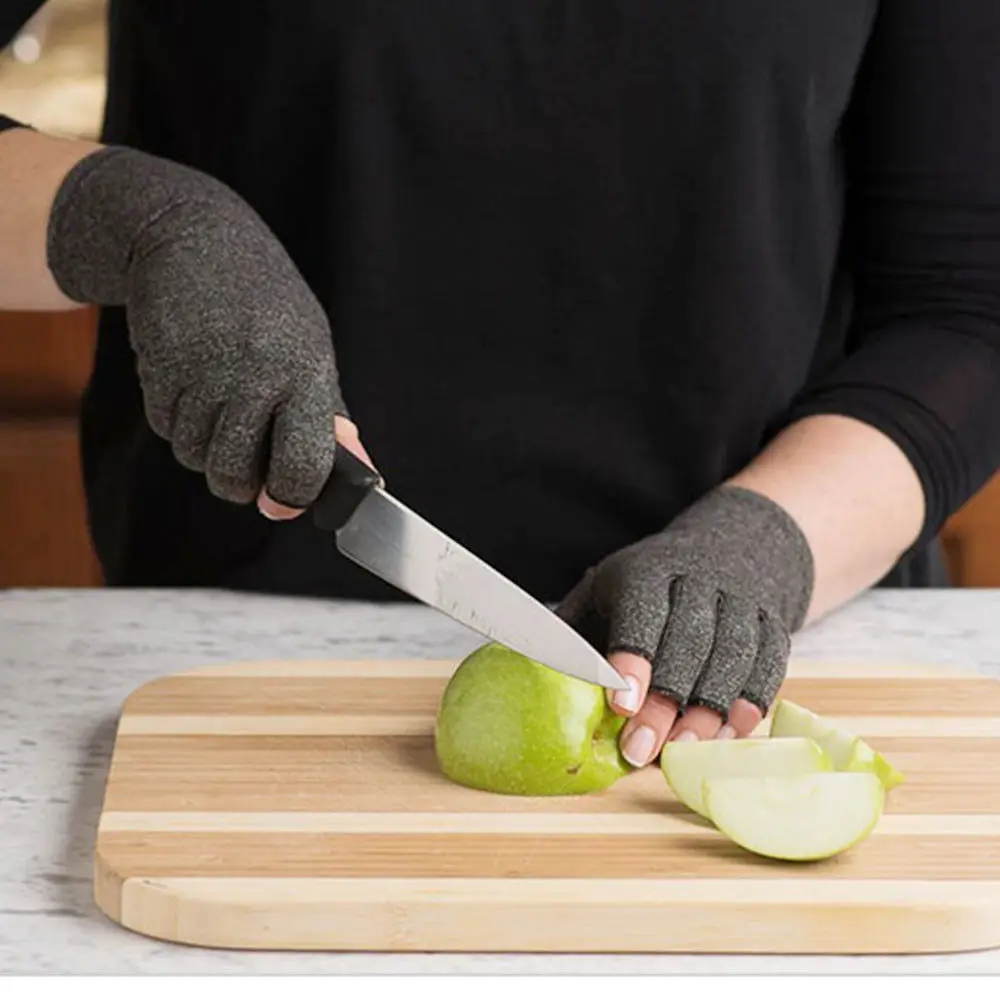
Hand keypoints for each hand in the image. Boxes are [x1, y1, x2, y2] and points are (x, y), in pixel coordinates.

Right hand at [46, 145, 353, 514]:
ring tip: (221, 404)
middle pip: (234, 477)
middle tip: (246, 460)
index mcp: (305, 375)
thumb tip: (362, 472)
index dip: (292, 497)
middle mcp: (254, 377)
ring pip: (195, 458)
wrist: (198, 239)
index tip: (285, 499)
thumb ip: (329, 419)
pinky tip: (193, 383)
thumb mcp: (312, 352)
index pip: (302, 466)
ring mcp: (202, 374)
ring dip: (205, 448)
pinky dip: (179, 422)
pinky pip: (165, 429)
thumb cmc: (268, 306)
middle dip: (239, 483)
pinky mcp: (159, 368)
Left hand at [557, 485, 814, 766]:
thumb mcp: (603, 592)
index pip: (642, 609)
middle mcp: (699, 578)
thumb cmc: (647, 587)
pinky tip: (732, 734)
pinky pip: (770, 663)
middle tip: (641, 750)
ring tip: (683, 752)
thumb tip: (523, 672)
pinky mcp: (773, 623)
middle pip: (689, 639)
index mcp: (648, 570)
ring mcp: (742, 599)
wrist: (734, 549)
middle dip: (666, 698)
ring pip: (734, 653)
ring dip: (710, 708)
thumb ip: (572, 633)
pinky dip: (752, 701)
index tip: (619, 705)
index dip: (633, 656)